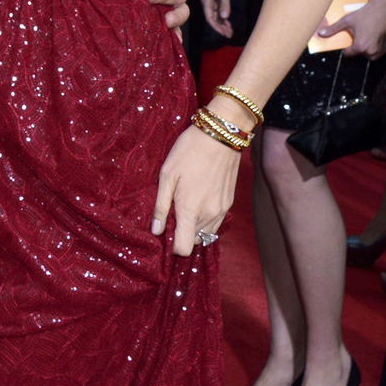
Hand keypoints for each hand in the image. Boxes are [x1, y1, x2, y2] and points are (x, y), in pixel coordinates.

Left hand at [151, 124, 239, 255]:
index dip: (173, 245)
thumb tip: (156, 230)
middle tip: (173, 212)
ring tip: (185, 204)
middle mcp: (208, 216)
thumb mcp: (167, 174)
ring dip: (194, 227)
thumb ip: (161, 206)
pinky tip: (198, 199)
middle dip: (182, 233)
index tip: (166, 230)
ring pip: (206, 233)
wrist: (220, 136)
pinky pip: (216, 223)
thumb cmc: (189, 151)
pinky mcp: (229, 203)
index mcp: (190, 210)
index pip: (183, 249)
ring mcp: (222, 210)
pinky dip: (205, 219)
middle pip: (194, 241)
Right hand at [201, 0, 234, 38]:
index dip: (217, 27)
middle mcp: (207, 1)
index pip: (210, 18)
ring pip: (216, 15)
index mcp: (206, 0)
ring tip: (230, 31)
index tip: (225, 34)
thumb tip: (224, 17)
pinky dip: (223, 17)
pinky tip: (229, 22)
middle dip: (220, 27)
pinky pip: (219, 11)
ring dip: (222, 24)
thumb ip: (225, 4)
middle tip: (230, 35)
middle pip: (212, 18)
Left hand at [316, 0, 385, 59]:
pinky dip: (375, 48)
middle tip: (358, 36)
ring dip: (366, 49)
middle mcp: (370, 50)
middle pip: (359, 54)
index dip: (346, 48)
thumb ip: (333, 29)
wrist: (382, 9)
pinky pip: (378, 52)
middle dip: (357, 47)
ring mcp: (380, 50)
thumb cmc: (364, 14)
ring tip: (365, 37)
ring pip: (370, 55)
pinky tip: (373, 37)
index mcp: (359, 46)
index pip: (348, 54)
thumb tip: (321, 33)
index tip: (347, 43)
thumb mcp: (346, 21)